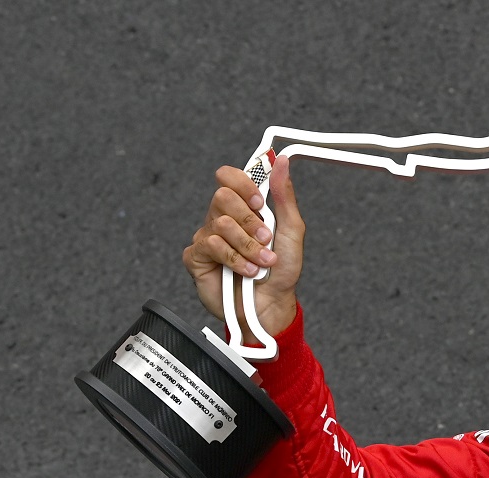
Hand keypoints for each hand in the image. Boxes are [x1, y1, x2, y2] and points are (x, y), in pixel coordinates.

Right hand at [181, 155, 304, 339]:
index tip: (260, 202)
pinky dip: (235, 260)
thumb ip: (284, 195)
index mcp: (242, 208)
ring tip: (261, 263)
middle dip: (250, 221)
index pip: (228, 177)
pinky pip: (211, 246)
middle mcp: (221, 218)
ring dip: (248, 247)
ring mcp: (207, 237)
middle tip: (265, 240)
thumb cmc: (281, 270)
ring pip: (220, 224)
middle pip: (222, 197)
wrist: (272, 304)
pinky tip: (247, 272)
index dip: (243, 184)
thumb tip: (281, 161)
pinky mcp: (196, 258)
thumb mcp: (292, 230)